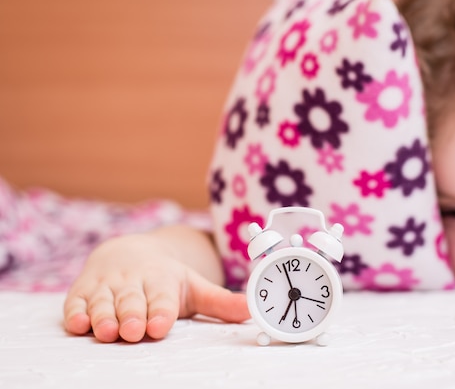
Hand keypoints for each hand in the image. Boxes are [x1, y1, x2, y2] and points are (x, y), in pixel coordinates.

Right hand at [63, 230, 249, 342]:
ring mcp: (106, 286)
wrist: (128, 252)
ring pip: (103, 302)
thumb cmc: (165, 279)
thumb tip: (252, 312)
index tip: (163, 324)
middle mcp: (133, 281)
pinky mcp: (82, 291)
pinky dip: (75, 312)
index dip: (162, 311)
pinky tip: (78, 324)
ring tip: (107, 331)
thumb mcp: (194, 287)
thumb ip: (221, 302)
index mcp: (163, 280)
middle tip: (133, 331)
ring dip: (104, 316)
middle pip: (132, 301)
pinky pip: (76, 302)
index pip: (163, 298)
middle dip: (132, 316)